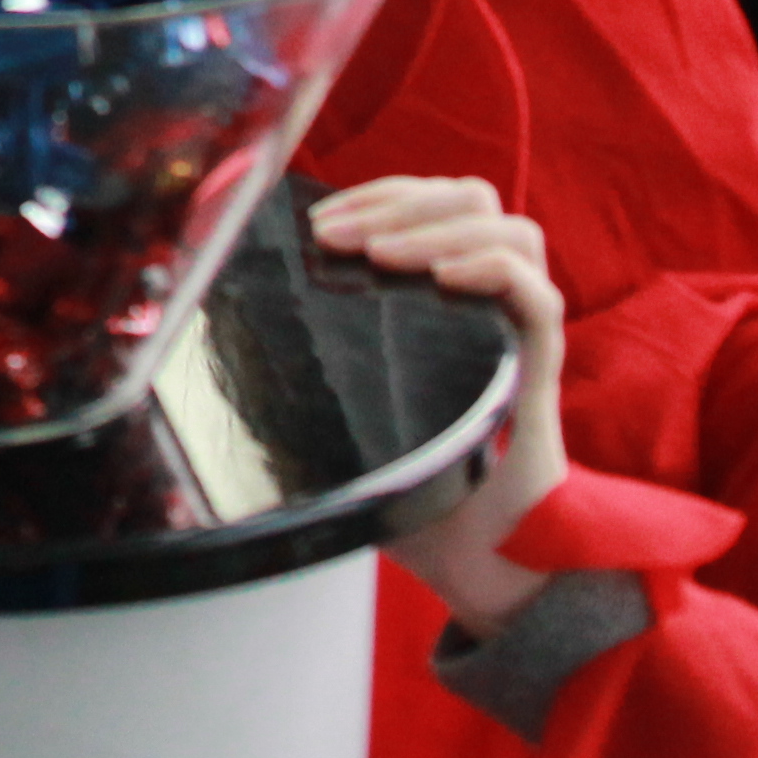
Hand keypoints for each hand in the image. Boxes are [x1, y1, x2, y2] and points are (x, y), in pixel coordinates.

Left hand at [316, 175, 570, 634]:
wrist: (475, 563)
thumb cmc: (411, 488)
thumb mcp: (346, 410)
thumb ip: (310, 365)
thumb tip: (218, 329)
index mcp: (446, 297)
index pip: (430, 203)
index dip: (379, 194)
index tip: (318, 220)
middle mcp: (490, 303)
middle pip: (471, 199)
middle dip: (400, 200)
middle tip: (339, 234)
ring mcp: (518, 334)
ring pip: (514, 231)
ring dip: (440, 226)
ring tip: (384, 255)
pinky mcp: (539, 373)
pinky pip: (539, 297)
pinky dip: (494, 269)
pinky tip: (443, 278)